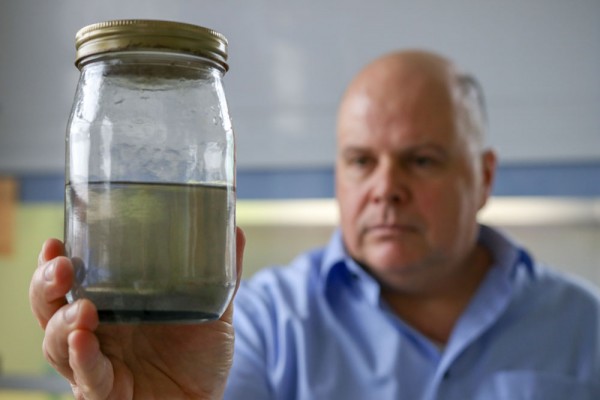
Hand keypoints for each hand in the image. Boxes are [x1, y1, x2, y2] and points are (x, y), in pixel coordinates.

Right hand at [30, 228, 245, 399]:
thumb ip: (222, 274)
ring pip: (57, 343)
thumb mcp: (212, 310)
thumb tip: (234, 230)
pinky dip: (82, 359)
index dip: (55, 262)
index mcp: (112, 306)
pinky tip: (85, 339)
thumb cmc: (200, 354)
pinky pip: (87, 377)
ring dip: (63, 323)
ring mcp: (98, 363)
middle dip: (46, 285)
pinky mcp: (106, 392)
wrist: (208, 397)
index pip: (71, 281)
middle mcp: (97, 333)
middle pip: (51, 308)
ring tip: (82, 307)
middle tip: (61, 265)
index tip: (57, 241)